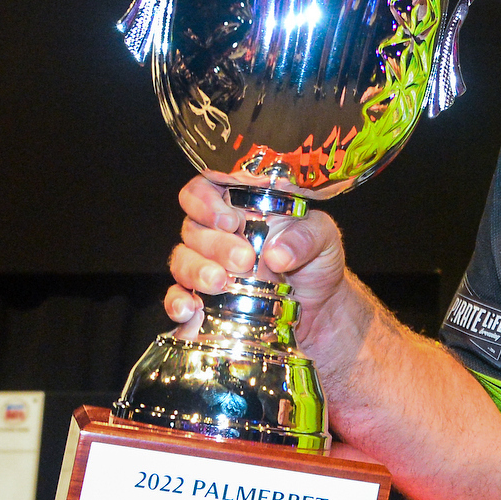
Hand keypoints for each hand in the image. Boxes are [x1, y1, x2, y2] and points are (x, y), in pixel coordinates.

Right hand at [164, 175, 350, 337]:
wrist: (321, 310)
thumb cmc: (317, 262)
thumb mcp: (324, 239)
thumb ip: (306, 237)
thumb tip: (277, 254)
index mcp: (241, 206)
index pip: (204, 189)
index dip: (206, 201)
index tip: (229, 221)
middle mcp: (217, 233)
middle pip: (193, 227)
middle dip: (214, 244)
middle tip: (243, 260)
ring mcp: (207, 266)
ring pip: (182, 260)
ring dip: (196, 271)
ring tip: (221, 283)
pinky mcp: (204, 299)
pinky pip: (176, 298)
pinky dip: (177, 303)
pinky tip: (189, 309)